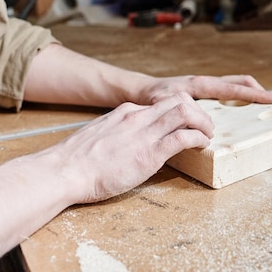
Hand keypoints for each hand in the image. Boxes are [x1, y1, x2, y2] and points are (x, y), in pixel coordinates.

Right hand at [49, 92, 213, 202]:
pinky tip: (201, 146)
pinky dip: (199, 139)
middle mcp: (137, 117)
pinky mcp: (149, 153)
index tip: (188, 122)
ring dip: (204, 123)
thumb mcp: (100, 136)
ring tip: (207, 135)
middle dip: (199, 111)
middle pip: (179, 99)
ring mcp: (144, 133)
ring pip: (186, 112)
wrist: (64, 171)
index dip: (182, 110)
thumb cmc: (77, 161)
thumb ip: (118, 134)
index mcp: (126, 112)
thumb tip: (129, 142)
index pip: (162, 102)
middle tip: (205, 127)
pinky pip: (183, 138)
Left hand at [132, 74, 271, 105]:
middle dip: (257, 90)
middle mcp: (205, 84)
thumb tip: (188, 118)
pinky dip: (236, 98)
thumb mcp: (159, 103)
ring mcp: (204, 88)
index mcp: (200, 85)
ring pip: (233, 87)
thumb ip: (172, 108)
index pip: (233, 89)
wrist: (140, 90)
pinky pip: (224, 93)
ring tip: (261, 104)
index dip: (254, 94)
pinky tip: (238, 110)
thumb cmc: (149, 96)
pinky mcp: (201, 93)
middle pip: (238, 83)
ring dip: (248, 93)